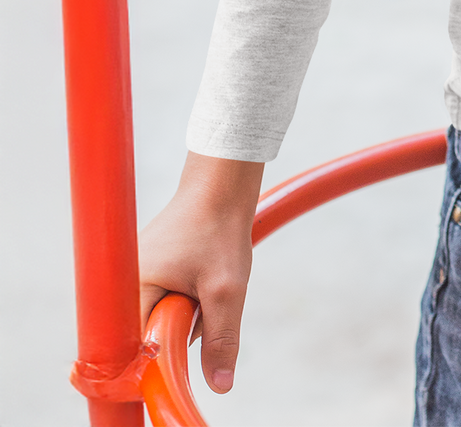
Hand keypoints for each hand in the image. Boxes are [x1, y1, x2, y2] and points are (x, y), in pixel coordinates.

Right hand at [138, 152, 265, 392]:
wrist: (223, 184)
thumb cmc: (220, 228)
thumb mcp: (226, 289)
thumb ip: (221, 339)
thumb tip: (220, 386)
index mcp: (129, 288)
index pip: (127, 349)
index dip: (147, 366)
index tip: (167, 372)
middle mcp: (123, 284)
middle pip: (145, 337)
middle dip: (178, 331)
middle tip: (203, 302)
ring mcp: (136, 277)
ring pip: (160, 321)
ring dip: (188, 314)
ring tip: (208, 280)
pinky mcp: (150, 271)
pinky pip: (166, 303)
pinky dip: (188, 300)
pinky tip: (203, 277)